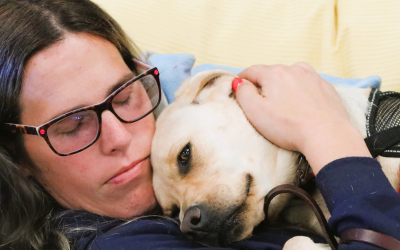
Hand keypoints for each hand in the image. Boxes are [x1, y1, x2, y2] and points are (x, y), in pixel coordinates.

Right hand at [235, 63, 370, 172]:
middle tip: (260, 100)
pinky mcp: (326, 87)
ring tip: (282, 102)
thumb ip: (243, 93)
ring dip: (284, 85)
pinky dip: (301, 91)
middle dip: (264, 84)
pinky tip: (301, 105)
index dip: (242, 79)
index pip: (252, 71)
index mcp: (275, 73)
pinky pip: (308, 85)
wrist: (327, 135)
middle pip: (272, 73)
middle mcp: (294, 69)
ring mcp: (313, 77)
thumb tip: (240, 83)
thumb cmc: (288, 126)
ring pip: (291, 76)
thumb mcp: (255, 111)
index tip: (238, 86)